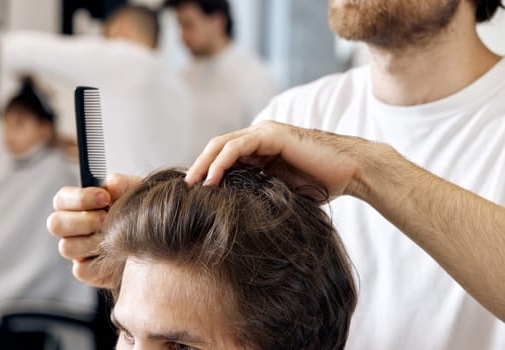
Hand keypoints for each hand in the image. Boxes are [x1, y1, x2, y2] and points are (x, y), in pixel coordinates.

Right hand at [47, 173, 140, 287]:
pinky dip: (101, 261)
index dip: (79, 198)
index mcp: (78, 205)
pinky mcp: (87, 271)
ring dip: (93, 241)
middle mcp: (72, 228)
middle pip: (55, 224)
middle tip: (107, 219)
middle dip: (83, 220)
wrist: (157, 238)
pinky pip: (81, 270)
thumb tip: (111, 184)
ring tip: (116, 237)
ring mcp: (78, 251)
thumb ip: (123, 184)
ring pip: (66, 247)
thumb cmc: (140, 211)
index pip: (61, 199)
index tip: (105, 198)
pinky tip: (119, 254)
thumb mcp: (137, 192)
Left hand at [186, 121, 370, 200]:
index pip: (225, 157)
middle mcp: (260, 137)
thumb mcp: (281, 190)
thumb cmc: (321, 184)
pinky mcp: (272, 135)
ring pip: (223, 144)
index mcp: (261, 150)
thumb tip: (236, 208)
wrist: (350, 173)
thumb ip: (260, 190)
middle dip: (199, 166)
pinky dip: (221, 162)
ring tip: (193, 185)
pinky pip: (238, 147)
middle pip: (218, 147)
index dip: (208, 172)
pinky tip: (212, 180)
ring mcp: (266, 133)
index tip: (195, 193)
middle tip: (186, 188)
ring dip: (204, 164)